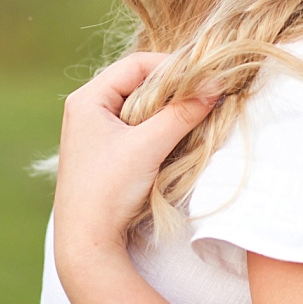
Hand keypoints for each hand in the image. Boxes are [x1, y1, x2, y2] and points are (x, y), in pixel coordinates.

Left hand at [53, 53, 215, 272]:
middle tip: (205, 94)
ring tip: (196, 113)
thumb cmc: (108, 188)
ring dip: (169, 108)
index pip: (137, 64)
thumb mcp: (149, 146)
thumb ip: (182, 113)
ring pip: (141, 104)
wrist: (86, 239)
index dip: (173, 66)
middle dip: (174, 87)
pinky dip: (160, 125)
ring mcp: (95, 130)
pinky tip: (179, 134)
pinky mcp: (105, 150)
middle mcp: (88, 108)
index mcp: (88, 99)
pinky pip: (138, 125)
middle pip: (139, 81)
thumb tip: (216, 85)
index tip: (205, 77)